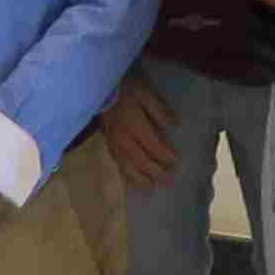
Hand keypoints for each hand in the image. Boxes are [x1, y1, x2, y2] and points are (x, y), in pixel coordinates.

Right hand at [95, 73, 178, 190]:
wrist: (98, 87)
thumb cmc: (125, 88)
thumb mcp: (146, 94)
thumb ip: (159, 111)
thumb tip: (173, 125)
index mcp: (135, 126)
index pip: (154, 147)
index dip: (166, 157)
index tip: (177, 164)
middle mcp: (124, 139)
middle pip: (142, 161)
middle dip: (156, 173)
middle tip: (169, 182)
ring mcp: (114, 144)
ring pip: (128, 167)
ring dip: (141, 178)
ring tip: (151, 187)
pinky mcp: (107, 144)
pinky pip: (117, 163)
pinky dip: (125, 174)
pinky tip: (131, 181)